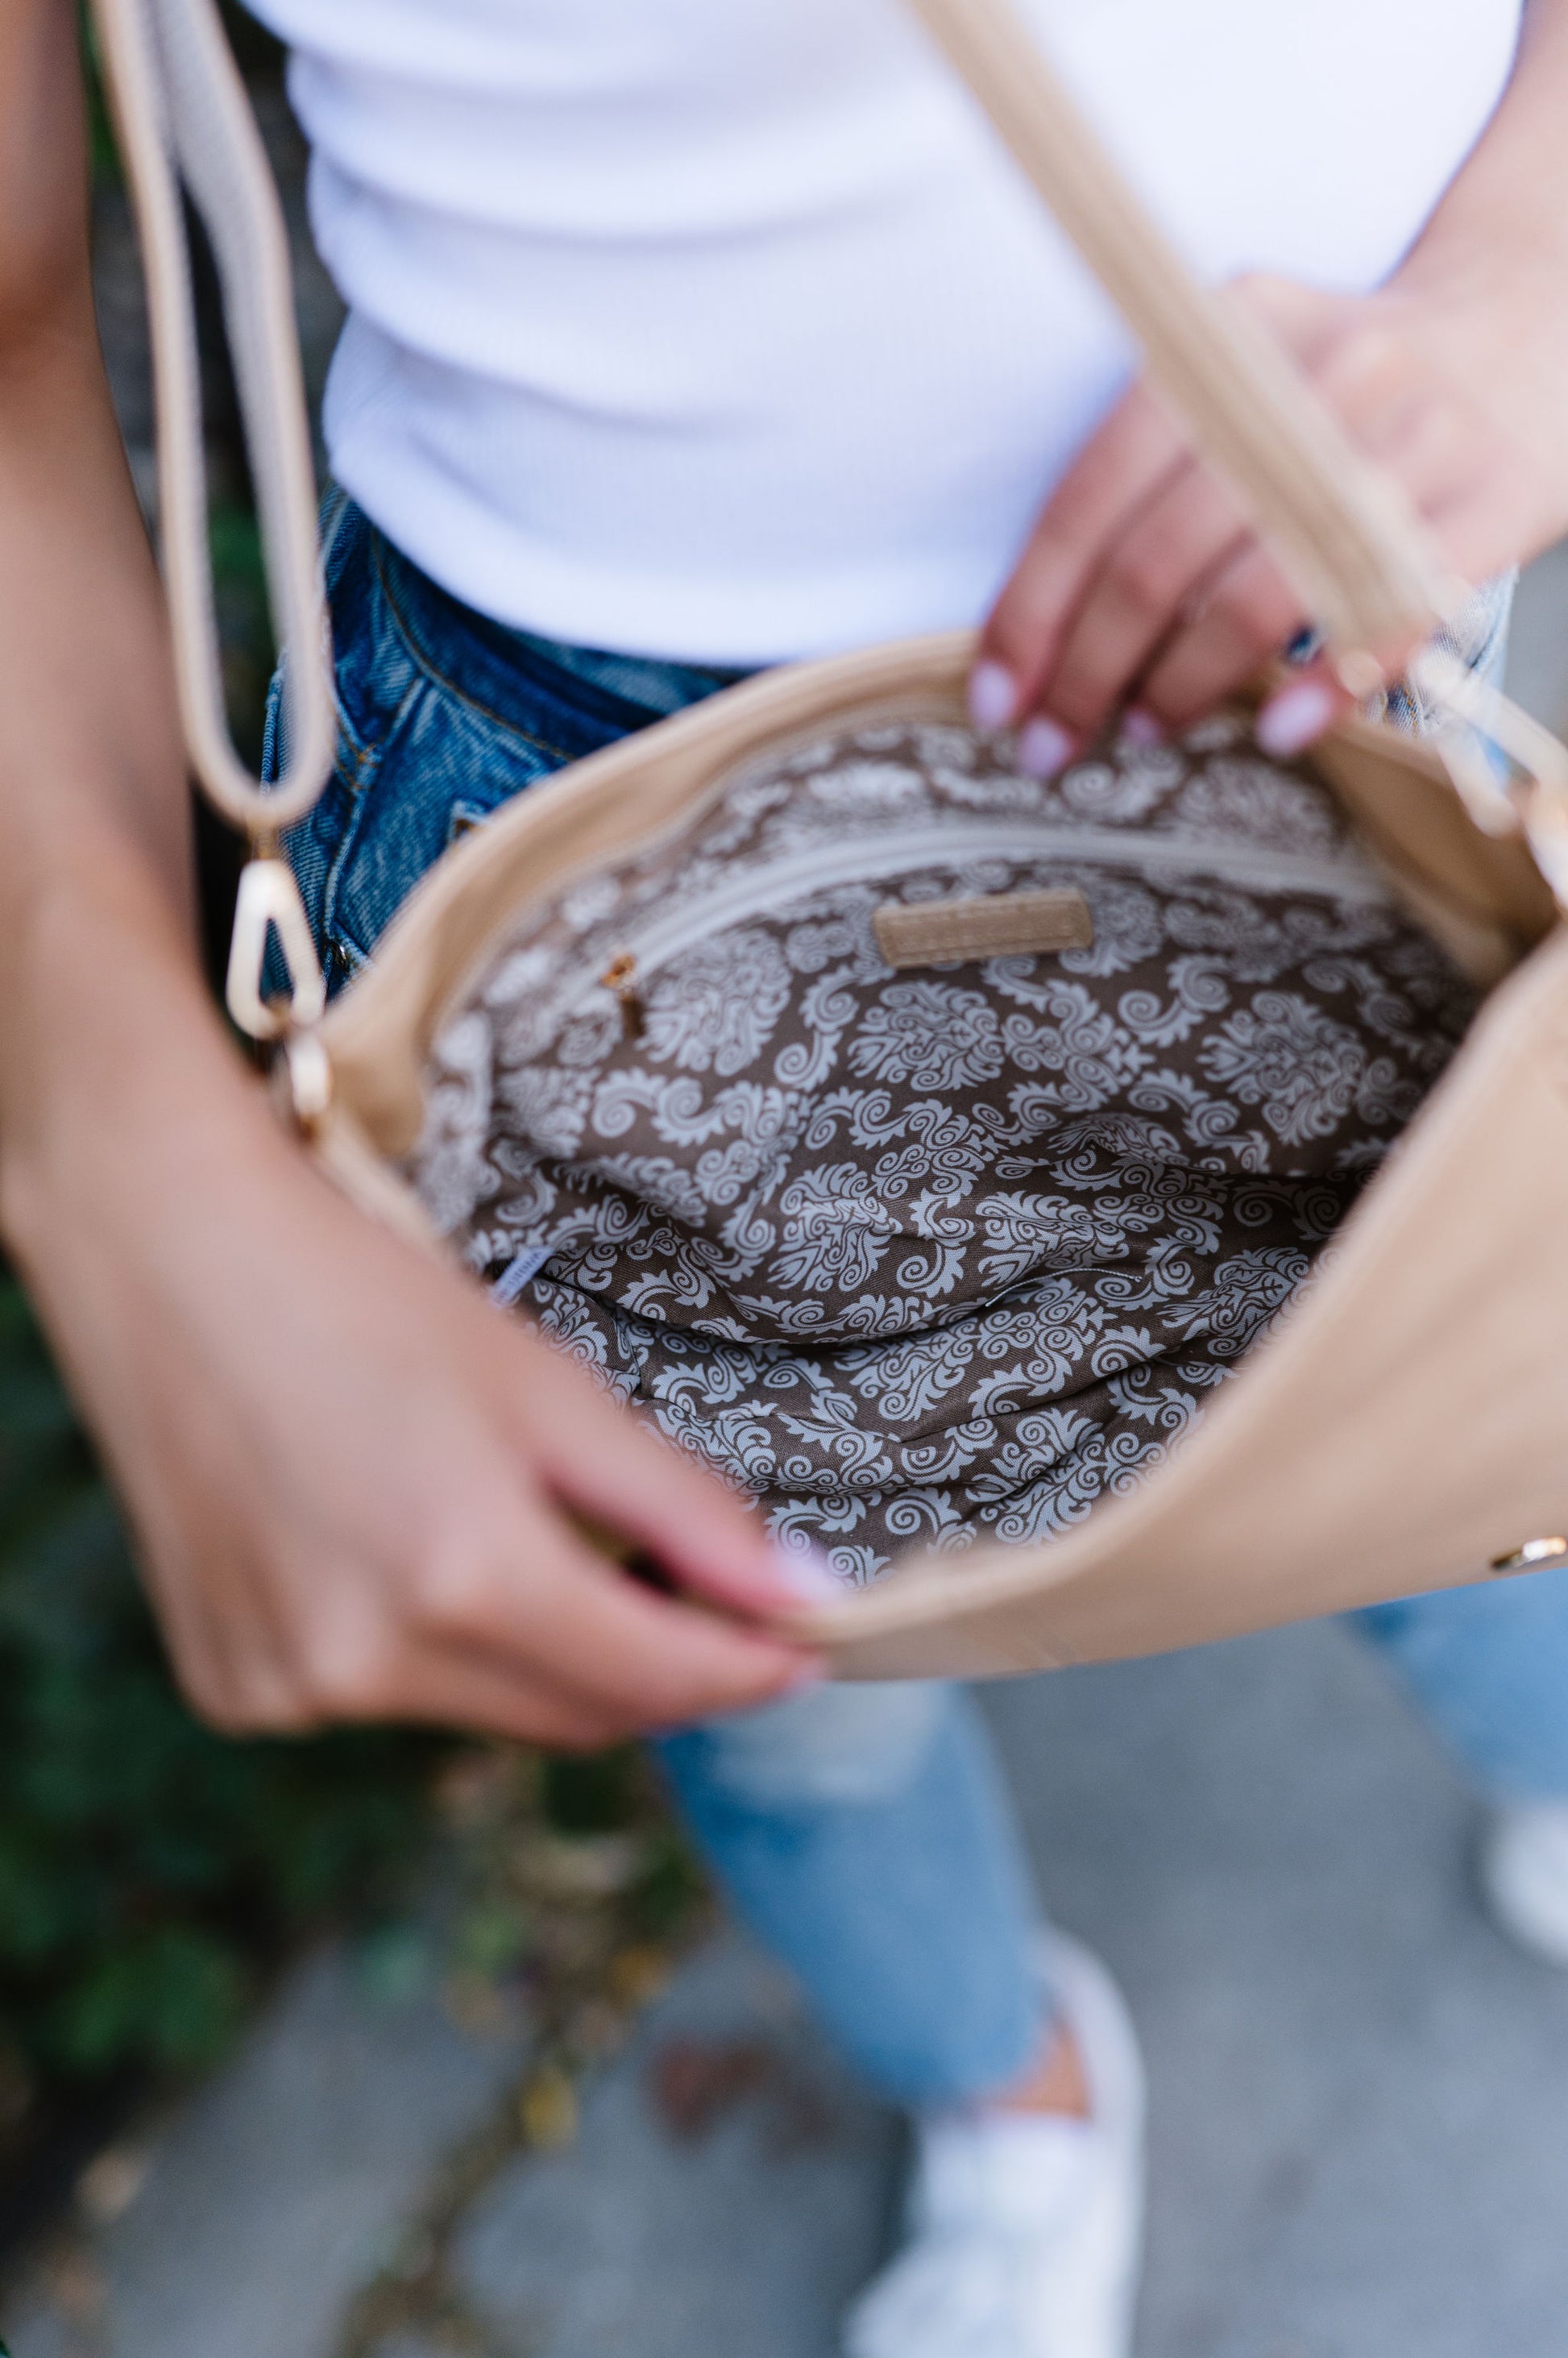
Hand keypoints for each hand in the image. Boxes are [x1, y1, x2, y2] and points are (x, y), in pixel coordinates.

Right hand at [8, 1086, 819, 1748]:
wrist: (165, 1258)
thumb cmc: (362, 1298)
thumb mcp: (547, 1390)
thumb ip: (683, 1510)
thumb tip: (805, 1593)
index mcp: (462, 1576)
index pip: (654, 1681)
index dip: (747, 1671)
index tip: (810, 1647)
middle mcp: (368, 1661)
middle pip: (575, 1717)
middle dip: (657, 1669)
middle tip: (704, 1600)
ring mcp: (288, 1688)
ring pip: (481, 1712)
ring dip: (534, 1654)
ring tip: (509, 1530)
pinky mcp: (231, 1686)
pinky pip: (379, 1697)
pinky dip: (424, 1648)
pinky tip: (392, 1546)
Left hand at [970, 262, 1567, 767]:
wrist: (1531, 324)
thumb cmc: (1345, 391)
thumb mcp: (1243, 376)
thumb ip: (1149, 471)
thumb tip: (1041, 628)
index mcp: (1233, 334)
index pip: (1097, 490)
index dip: (1035, 607)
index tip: (998, 699)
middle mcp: (1321, 372)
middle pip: (1162, 553)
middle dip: (1090, 668)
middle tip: (1055, 742)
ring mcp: (1415, 433)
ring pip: (1262, 588)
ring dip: (1183, 683)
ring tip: (1146, 731)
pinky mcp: (1498, 494)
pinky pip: (1392, 612)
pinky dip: (1322, 684)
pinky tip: (1272, 733)